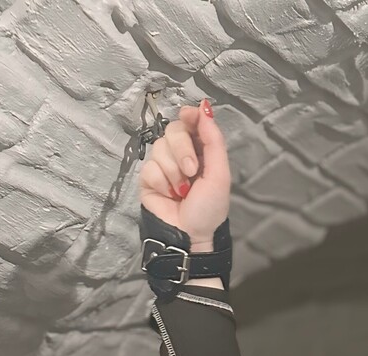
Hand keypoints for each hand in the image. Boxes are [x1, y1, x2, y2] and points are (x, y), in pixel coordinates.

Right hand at [139, 100, 230, 251]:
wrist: (190, 235)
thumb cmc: (208, 209)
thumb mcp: (219, 174)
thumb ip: (213, 140)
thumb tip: (204, 107)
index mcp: (201, 150)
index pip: (190, 121)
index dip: (189, 116)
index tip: (189, 117)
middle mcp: (181, 154)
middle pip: (173, 130)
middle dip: (182, 150)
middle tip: (191, 172)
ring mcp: (163, 165)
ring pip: (159, 147)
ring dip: (174, 171)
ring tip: (182, 191)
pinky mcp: (148, 178)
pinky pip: (149, 167)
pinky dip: (161, 182)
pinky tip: (169, 195)